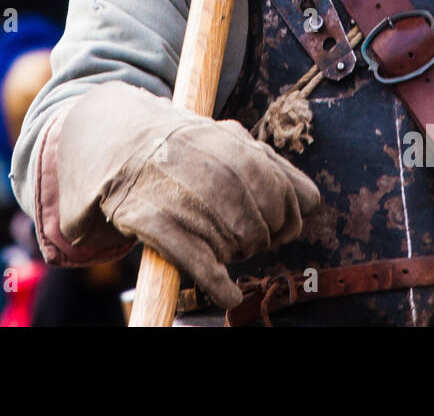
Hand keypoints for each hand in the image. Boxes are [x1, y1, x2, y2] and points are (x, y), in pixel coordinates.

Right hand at [56, 82, 320, 308]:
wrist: (121, 142)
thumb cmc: (186, 148)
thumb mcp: (230, 140)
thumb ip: (274, 167)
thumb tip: (312, 202)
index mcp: (239, 147)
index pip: (286, 199)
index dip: (284, 218)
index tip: (272, 223)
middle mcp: (215, 171)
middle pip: (262, 229)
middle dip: (257, 239)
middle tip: (240, 236)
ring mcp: (186, 197)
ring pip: (234, 247)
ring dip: (233, 256)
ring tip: (220, 246)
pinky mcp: (158, 222)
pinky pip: (203, 266)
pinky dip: (220, 286)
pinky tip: (228, 294)